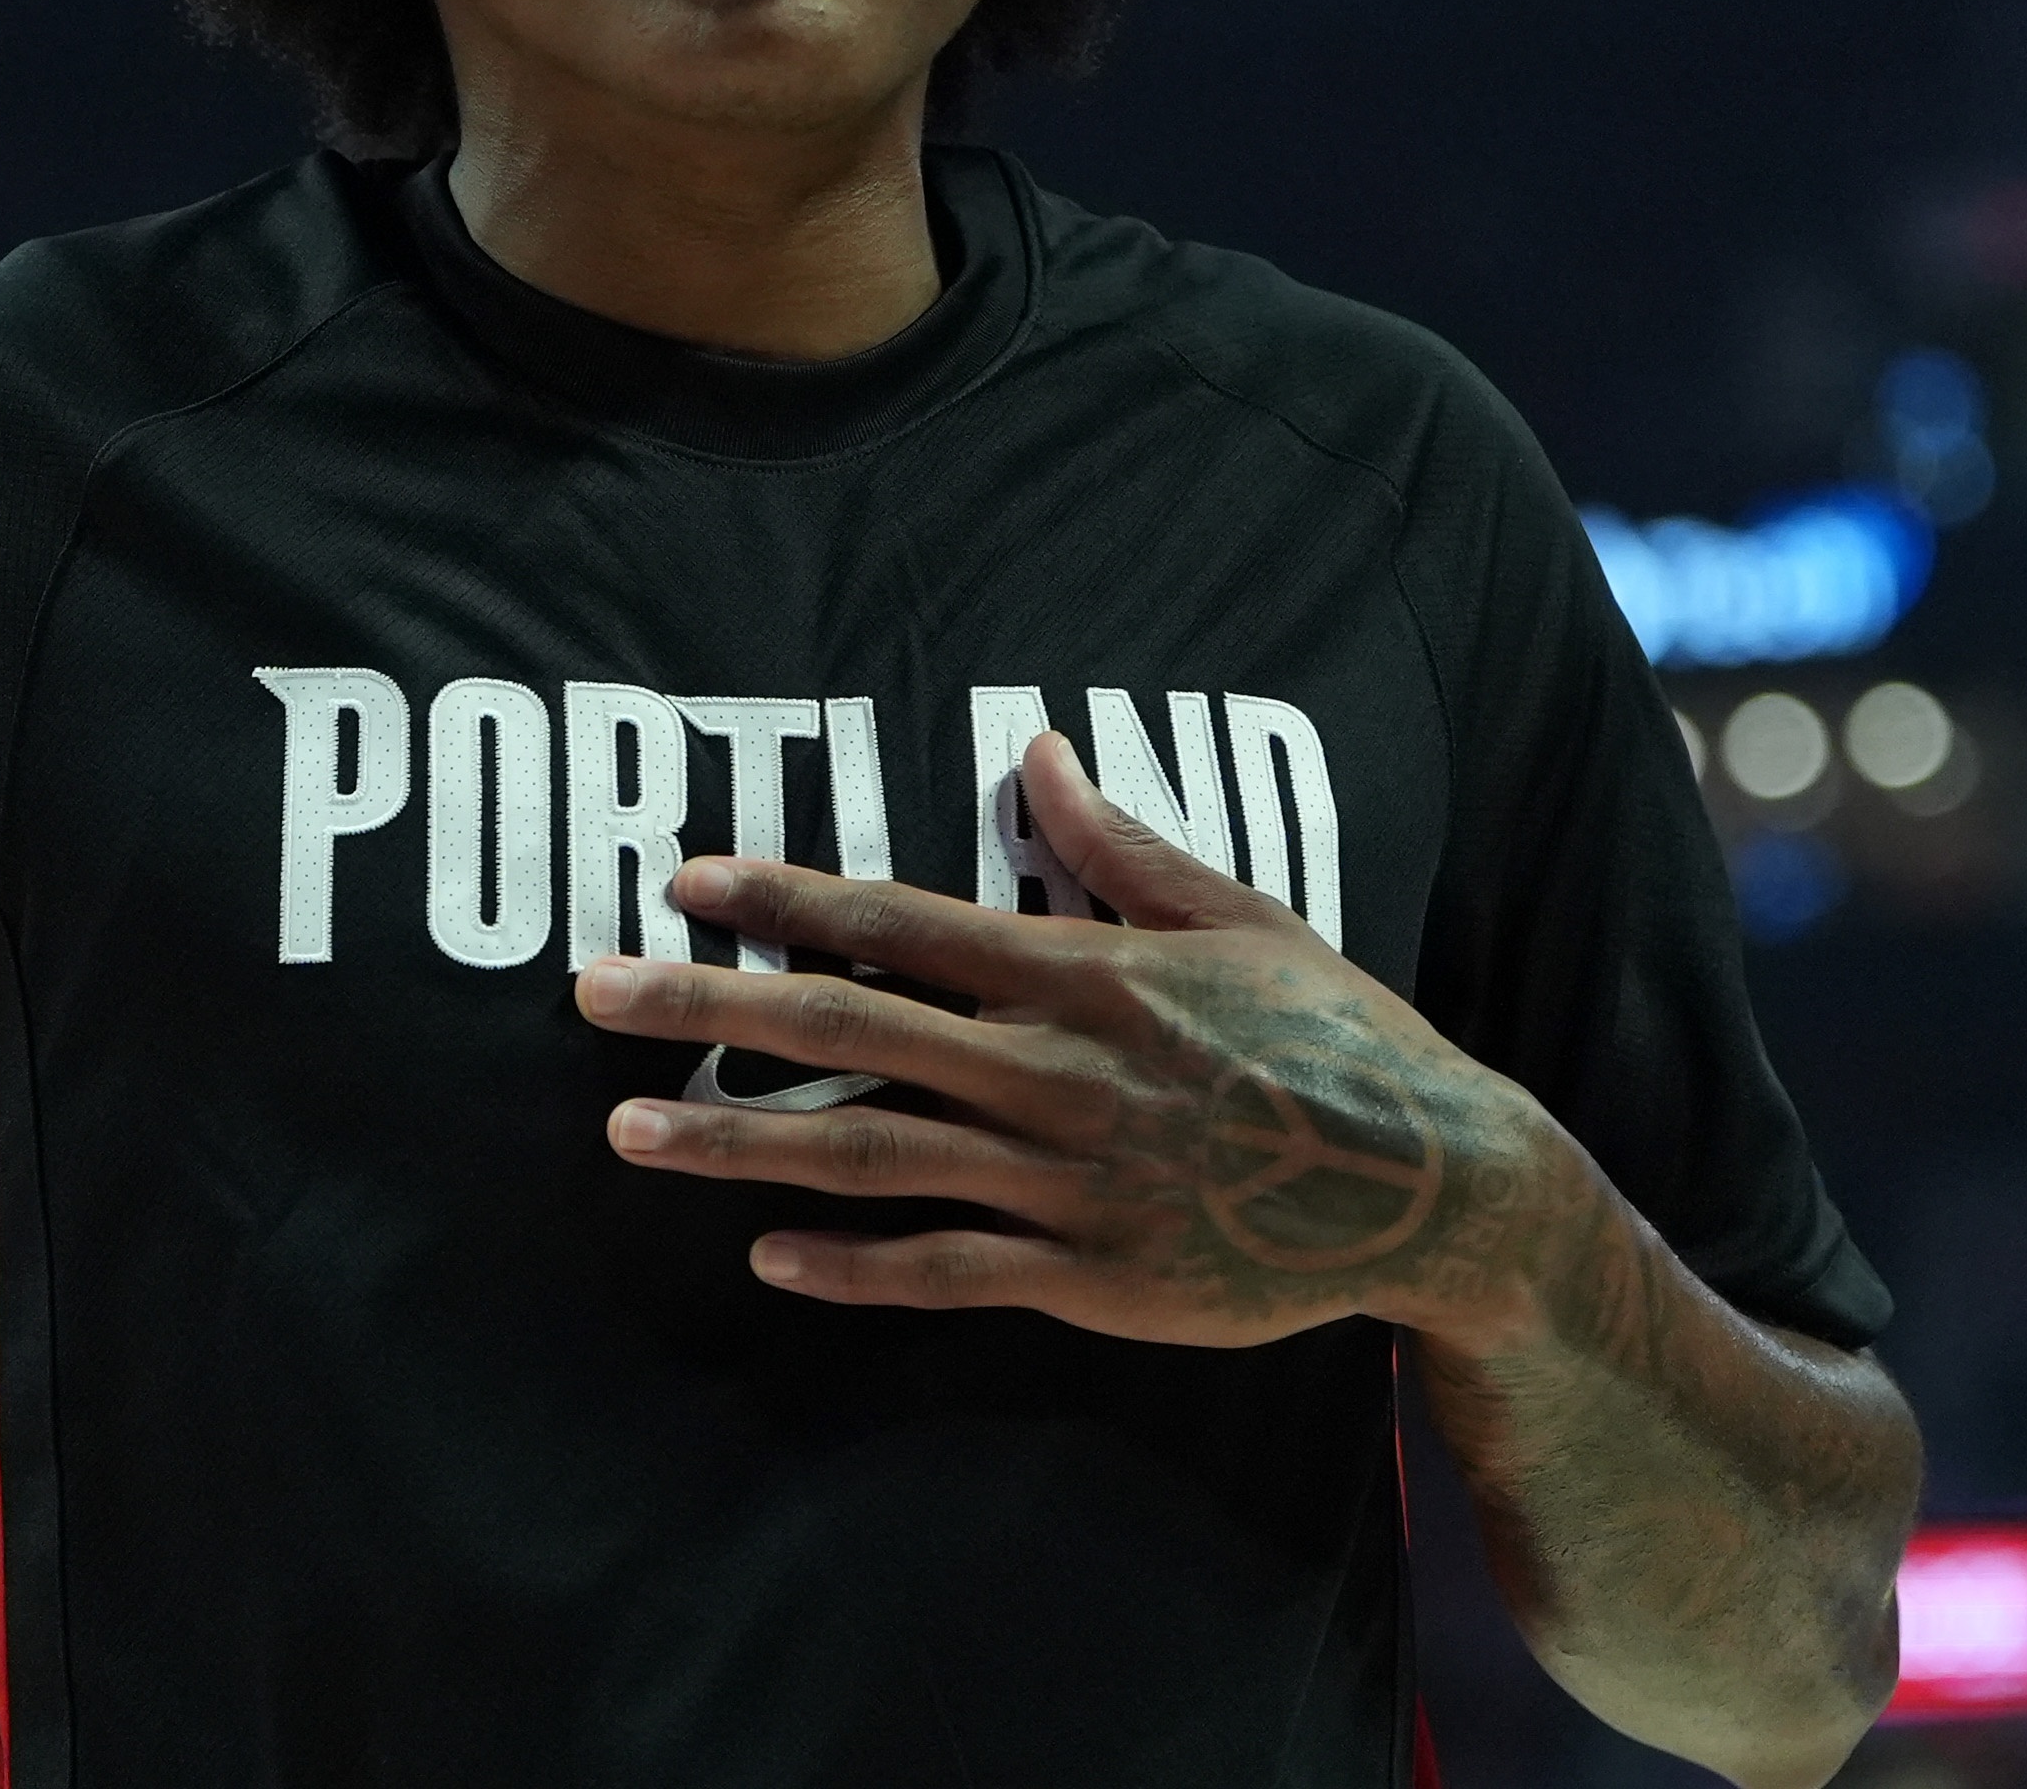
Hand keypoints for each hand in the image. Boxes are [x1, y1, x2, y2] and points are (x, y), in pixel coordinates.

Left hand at [571, 731, 1595, 1351]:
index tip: (685, 878)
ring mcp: (1065, 1183)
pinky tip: (765, 1255)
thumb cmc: (1339, 1036)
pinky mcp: (1089, 1276)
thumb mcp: (1241, 915)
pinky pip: (947, 1273)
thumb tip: (1037, 750)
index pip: (899, 921)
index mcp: (1083, 972)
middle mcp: (1054, 1072)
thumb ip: (1120, 845)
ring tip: (628, 1130)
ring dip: (740, 1141)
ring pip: (870, 1159)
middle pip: (848, 1029)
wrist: (1434, 1188)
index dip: (784, 895)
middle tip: (592, 992)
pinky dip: (854, 1266)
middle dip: (708, 1007)